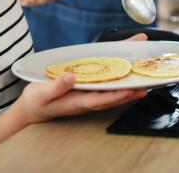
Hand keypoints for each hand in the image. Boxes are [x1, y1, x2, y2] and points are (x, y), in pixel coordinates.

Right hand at [13, 74, 146, 127]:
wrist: (31, 108)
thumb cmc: (37, 102)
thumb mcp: (41, 94)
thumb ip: (56, 87)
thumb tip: (70, 77)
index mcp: (77, 103)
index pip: (101, 99)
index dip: (117, 95)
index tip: (131, 89)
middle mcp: (86, 100)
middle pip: (112, 96)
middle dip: (130, 90)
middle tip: (147, 83)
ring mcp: (87, 95)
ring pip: (111, 91)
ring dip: (127, 85)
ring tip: (144, 78)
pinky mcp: (86, 89)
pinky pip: (104, 84)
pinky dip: (116, 78)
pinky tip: (125, 70)